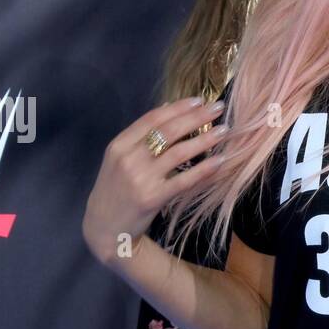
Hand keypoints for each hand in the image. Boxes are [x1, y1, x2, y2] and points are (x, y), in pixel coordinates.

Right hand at [82, 96, 227, 266]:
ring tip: (224, 131)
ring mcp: (140, 179)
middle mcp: (128, 159)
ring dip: (204, 139)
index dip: (178, 107)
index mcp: (119, 145)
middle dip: (196, 117)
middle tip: (218, 108)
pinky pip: (183, 180)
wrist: (104, 227)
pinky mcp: (152, 198)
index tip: (199, 100)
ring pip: (178, 153)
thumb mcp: (119, 160)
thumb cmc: (116, 190)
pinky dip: (203, 169)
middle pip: (168, 131)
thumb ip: (139, 136)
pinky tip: (219, 161)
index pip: (152, 119)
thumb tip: (169, 107)